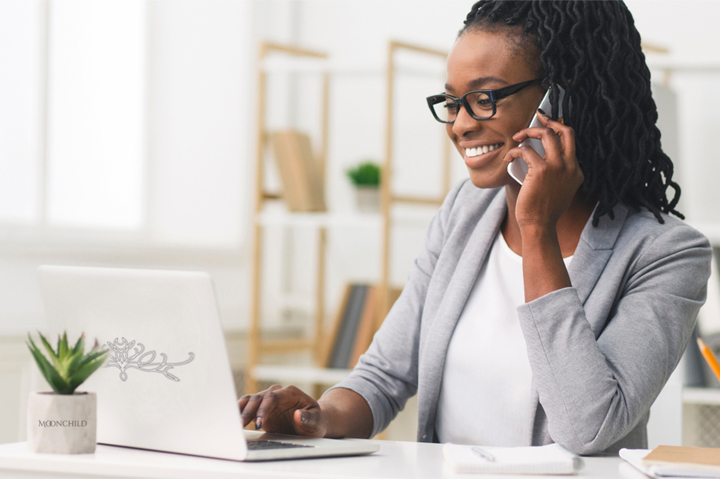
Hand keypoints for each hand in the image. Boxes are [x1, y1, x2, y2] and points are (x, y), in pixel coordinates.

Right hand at [238, 384, 326, 436]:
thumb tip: (297, 415)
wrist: (311, 424)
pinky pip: (247, 407)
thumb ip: (308, 418)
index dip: (263, 409)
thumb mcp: (316, 422)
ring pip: (250, 400)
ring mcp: (268, 400)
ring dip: (241, 410)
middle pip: (259, 398)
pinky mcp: (261, 409)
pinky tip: (232, 420)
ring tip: (234, 423)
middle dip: (249, 411)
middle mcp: (277, 393)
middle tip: (241, 425)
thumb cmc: (315, 421)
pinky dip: (239, 412)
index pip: (273, 397)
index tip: (258, 423)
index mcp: (290, 393)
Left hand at [503, 110, 583, 230]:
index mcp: (576, 171)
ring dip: (529, 131)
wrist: (540, 225)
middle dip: (550, 120)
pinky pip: (525, 150)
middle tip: (538, 117)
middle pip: (565, 131)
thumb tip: (542, 159)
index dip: (558, 130)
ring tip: (517, 136)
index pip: (570, 142)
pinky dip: (514, 151)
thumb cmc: (544, 210)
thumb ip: (558, 175)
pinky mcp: (541, 170)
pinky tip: (509, 157)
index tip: (547, 125)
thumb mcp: (559, 190)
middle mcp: (570, 166)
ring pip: (546, 134)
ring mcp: (557, 167)